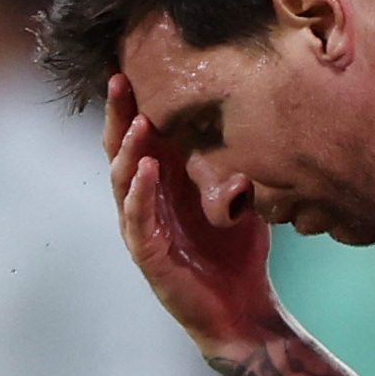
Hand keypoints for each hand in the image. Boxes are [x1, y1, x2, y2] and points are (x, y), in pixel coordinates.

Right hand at [104, 72, 277, 351]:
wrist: (243, 310)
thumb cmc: (237, 253)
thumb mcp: (240, 197)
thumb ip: (236, 161)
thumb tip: (257, 113)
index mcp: (162, 185)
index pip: (138, 136)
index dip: (131, 104)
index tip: (130, 65)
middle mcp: (145, 202)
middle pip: (120, 151)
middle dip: (118, 115)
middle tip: (119, 79)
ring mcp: (142, 229)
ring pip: (122, 182)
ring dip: (128, 149)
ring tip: (138, 121)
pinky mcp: (149, 257)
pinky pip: (137, 221)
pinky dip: (139, 193)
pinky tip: (144, 169)